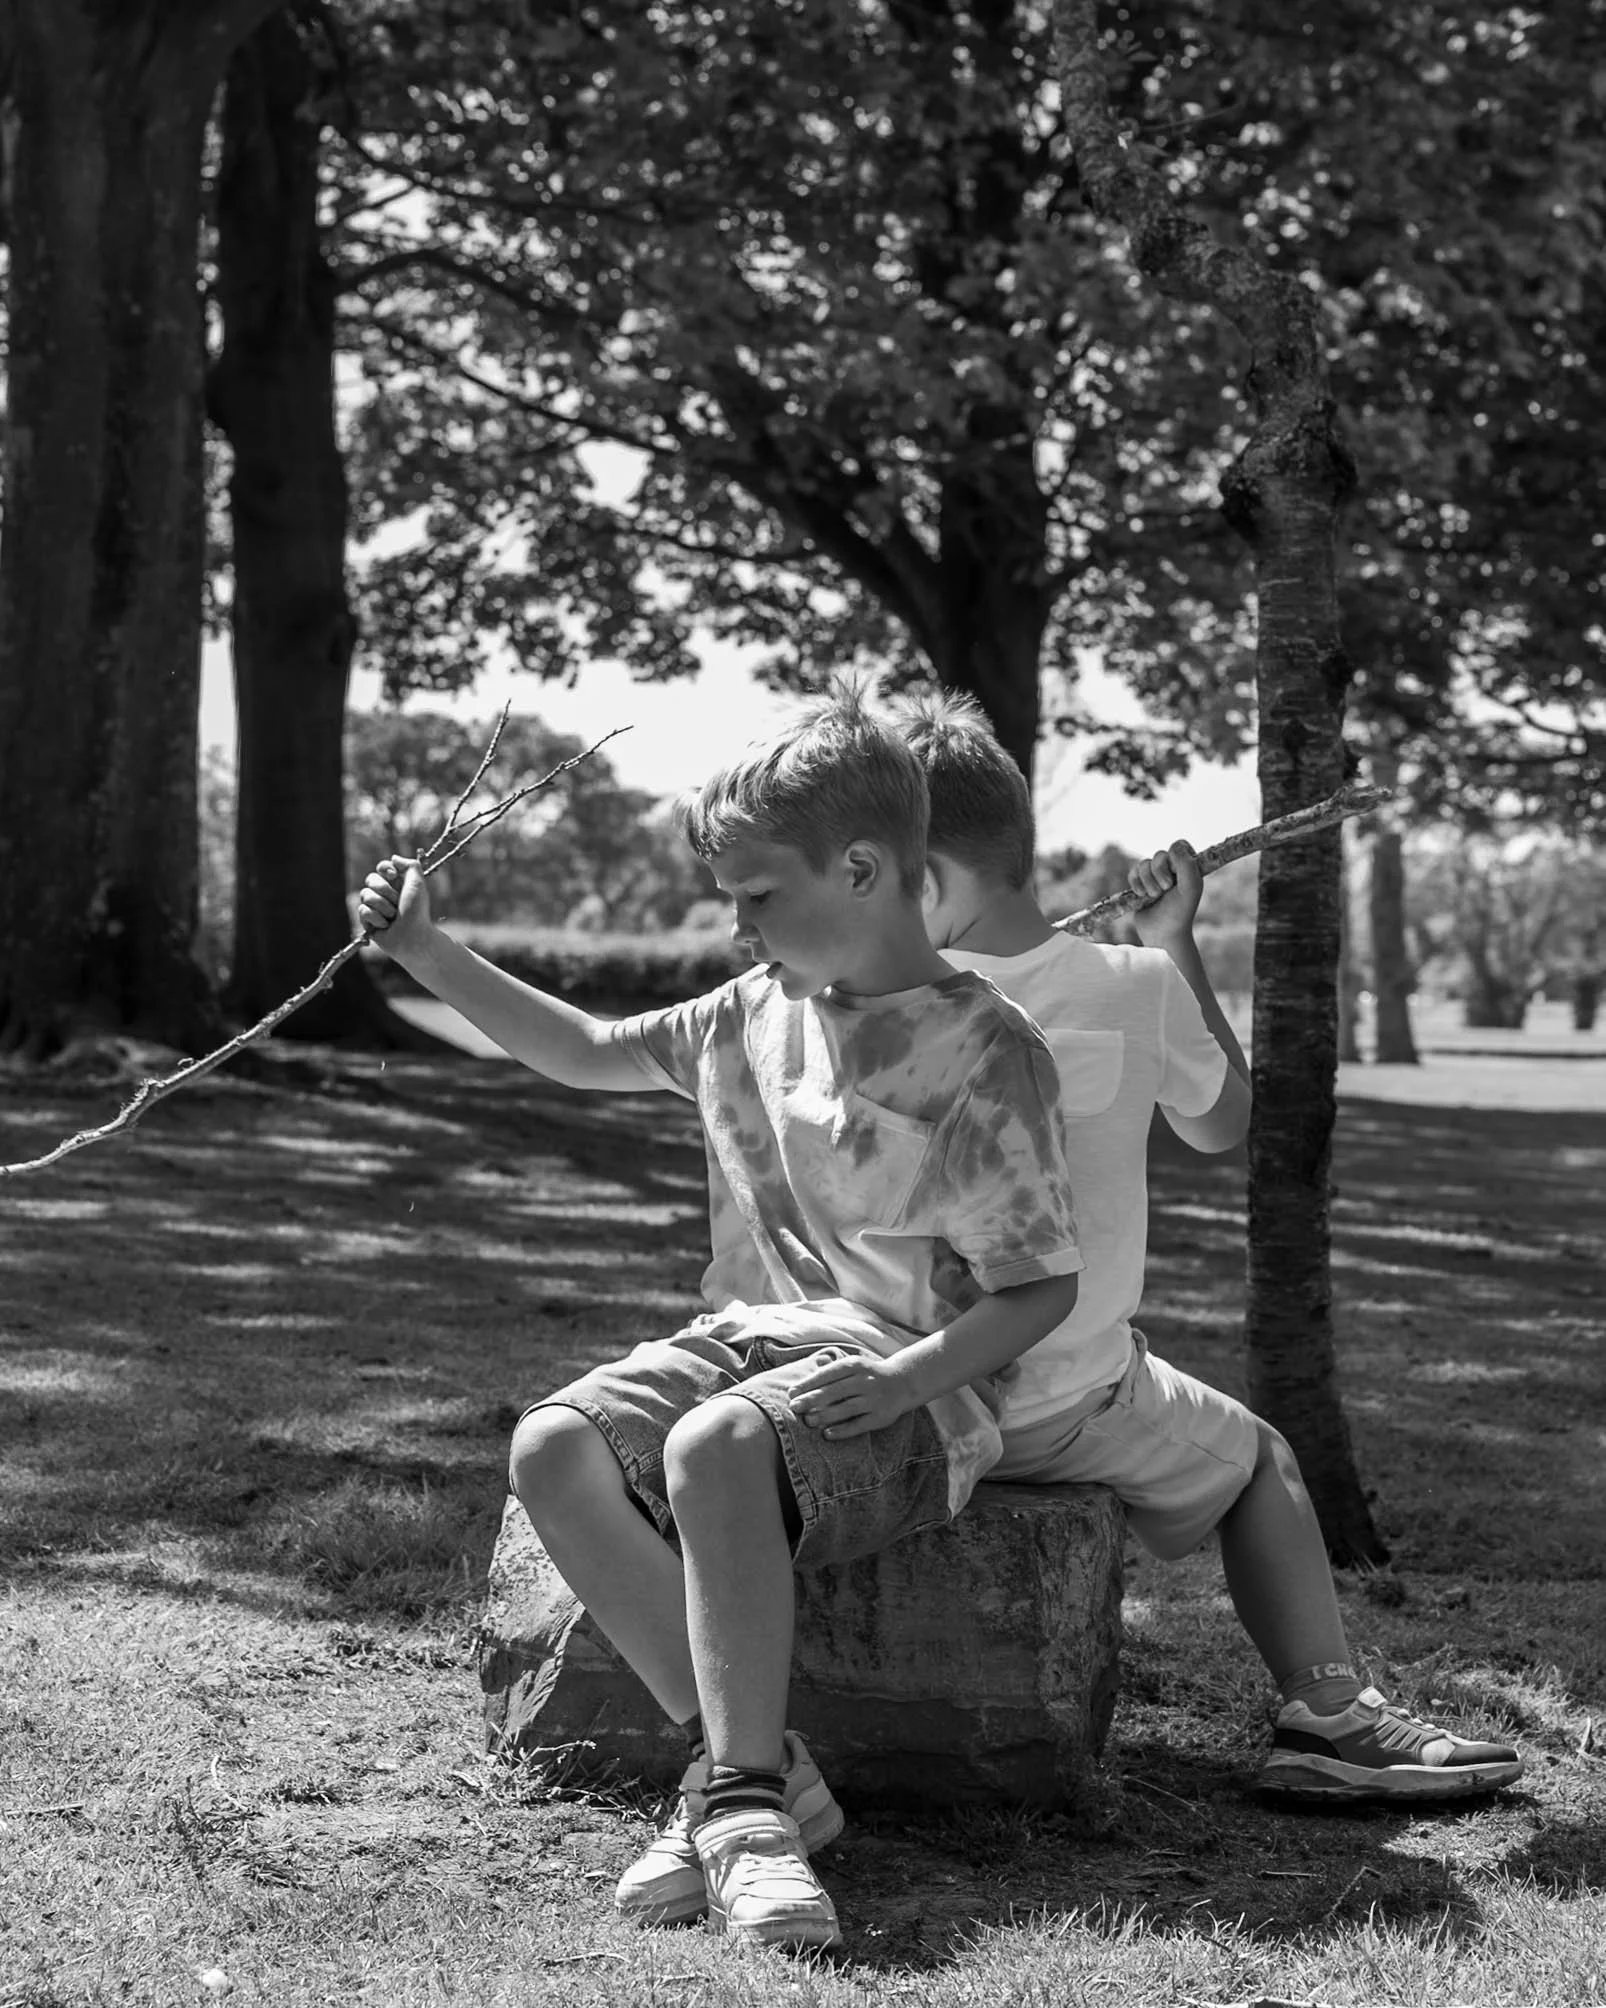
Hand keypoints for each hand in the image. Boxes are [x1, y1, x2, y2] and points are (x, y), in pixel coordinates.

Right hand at [356, 856, 431, 959]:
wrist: (412, 938)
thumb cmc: (417, 912)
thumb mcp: (418, 883)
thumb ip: (410, 865)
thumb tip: (394, 858)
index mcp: (397, 884)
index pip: (381, 867)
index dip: (385, 870)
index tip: (394, 876)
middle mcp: (385, 894)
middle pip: (370, 879)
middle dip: (384, 890)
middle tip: (397, 902)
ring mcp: (375, 907)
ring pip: (365, 895)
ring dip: (382, 906)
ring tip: (393, 917)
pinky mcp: (368, 921)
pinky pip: (363, 910)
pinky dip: (376, 918)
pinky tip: (385, 926)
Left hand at [787, 1350, 921, 1439]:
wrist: (903, 1382)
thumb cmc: (869, 1374)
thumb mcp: (854, 1365)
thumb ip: (833, 1368)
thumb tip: (812, 1367)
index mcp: (856, 1366)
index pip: (828, 1374)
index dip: (809, 1383)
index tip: (791, 1392)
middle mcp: (866, 1381)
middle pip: (835, 1391)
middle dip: (812, 1399)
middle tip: (793, 1407)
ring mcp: (874, 1400)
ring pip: (846, 1409)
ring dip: (825, 1415)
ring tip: (807, 1421)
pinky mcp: (881, 1417)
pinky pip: (859, 1425)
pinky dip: (843, 1430)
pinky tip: (827, 1434)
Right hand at [1128, 839, 1202, 948]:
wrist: (1162, 933)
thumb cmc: (1180, 913)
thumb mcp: (1190, 888)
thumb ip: (1187, 865)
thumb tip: (1175, 847)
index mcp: (1188, 867)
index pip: (1179, 845)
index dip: (1175, 857)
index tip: (1177, 874)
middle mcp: (1172, 869)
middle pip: (1159, 855)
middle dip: (1159, 873)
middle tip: (1166, 889)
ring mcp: (1156, 876)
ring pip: (1144, 863)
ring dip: (1147, 881)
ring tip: (1154, 896)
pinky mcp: (1140, 884)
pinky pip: (1133, 872)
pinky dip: (1136, 884)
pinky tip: (1142, 896)